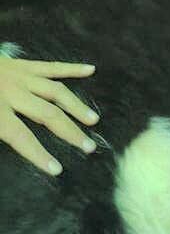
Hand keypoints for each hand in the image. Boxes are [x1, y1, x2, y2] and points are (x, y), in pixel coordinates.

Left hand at [0, 55, 97, 174]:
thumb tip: (11, 144)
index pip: (22, 137)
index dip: (39, 155)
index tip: (58, 169)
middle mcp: (13, 93)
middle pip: (47, 115)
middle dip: (69, 132)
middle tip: (89, 146)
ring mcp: (21, 76)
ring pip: (56, 91)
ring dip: (76, 106)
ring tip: (92, 119)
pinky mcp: (24, 64)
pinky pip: (51, 66)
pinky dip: (72, 68)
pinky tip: (90, 70)